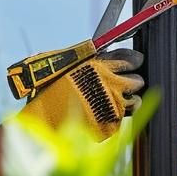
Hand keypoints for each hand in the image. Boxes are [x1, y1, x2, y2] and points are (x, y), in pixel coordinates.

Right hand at [21, 49, 143, 140]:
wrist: (39, 116)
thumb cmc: (46, 88)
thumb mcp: (63, 63)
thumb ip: (85, 57)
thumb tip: (98, 50)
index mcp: (99, 66)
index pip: (131, 59)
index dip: (134, 61)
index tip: (134, 62)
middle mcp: (109, 84)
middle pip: (137, 81)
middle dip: (132, 81)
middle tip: (123, 84)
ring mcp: (112, 106)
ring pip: (135, 101)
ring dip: (130, 100)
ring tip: (117, 101)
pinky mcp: (110, 125)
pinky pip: (122, 119)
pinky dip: (116, 116)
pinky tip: (105, 114)